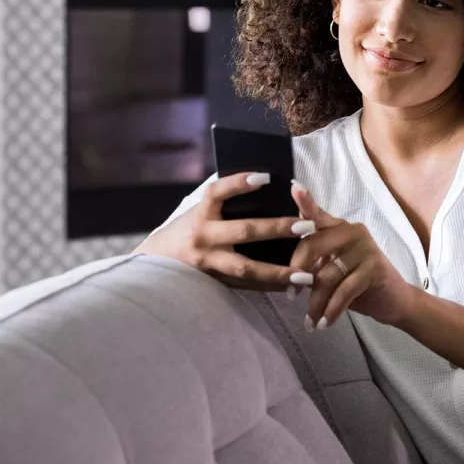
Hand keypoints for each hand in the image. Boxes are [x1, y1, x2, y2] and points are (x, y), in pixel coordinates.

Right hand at [132, 172, 315, 292]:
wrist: (156, 263)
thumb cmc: (186, 230)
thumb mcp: (200, 211)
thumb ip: (225, 204)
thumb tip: (266, 187)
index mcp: (201, 214)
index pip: (218, 192)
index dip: (239, 184)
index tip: (266, 177)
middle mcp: (204, 237)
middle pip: (243, 231)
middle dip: (276, 228)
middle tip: (306, 226)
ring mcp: (209, 262)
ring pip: (247, 269)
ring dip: (279, 272)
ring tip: (306, 275)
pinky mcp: (215, 281)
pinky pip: (247, 286)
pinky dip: (270, 286)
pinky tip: (292, 286)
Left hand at [289, 180, 415, 330]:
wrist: (393, 301)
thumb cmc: (357, 285)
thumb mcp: (332, 269)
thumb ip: (314, 261)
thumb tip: (285, 269)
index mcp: (339, 228)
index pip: (317, 214)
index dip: (305, 201)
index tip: (293, 187)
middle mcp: (353, 231)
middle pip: (312, 246)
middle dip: (297, 274)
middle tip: (291, 296)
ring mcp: (365, 247)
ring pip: (326, 276)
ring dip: (316, 303)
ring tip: (311, 321)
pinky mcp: (374, 266)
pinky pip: (344, 291)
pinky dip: (331, 310)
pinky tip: (325, 323)